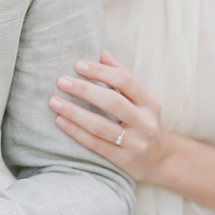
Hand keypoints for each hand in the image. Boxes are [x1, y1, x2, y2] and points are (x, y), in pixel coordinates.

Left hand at [49, 51, 172, 182]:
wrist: (160, 159)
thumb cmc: (143, 120)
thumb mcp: (142, 99)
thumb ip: (123, 75)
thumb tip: (103, 53)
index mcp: (150, 102)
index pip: (125, 81)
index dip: (101, 72)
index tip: (78, 65)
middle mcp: (145, 122)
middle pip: (113, 102)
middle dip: (85, 90)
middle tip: (61, 81)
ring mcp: (136, 143)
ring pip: (101, 126)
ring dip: (75, 113)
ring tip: (54, 102)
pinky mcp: (124, 161)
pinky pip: (96, 144)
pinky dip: (76, 132)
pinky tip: (61, 121)